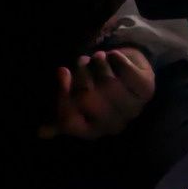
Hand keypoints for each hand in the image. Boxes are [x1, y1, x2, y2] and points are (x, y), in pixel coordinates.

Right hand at [39, 47, 154, 140]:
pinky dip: (117, 59)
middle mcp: (113, 125)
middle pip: (86, 98)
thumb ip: (60, 117)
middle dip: (81, 74)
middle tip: (81, 60)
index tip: (62, 71)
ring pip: (107, 83)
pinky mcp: (146, 90)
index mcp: (93, 130)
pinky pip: (126, 71)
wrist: (131, 76)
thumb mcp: (78, 104)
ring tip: (97, 58)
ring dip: (99, 64)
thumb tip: (42, 132)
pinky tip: (113, 56)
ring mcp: (132, 109)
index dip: (63, 96)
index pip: (69, 120)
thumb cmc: (100, 90)